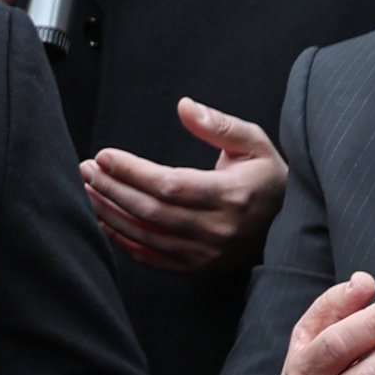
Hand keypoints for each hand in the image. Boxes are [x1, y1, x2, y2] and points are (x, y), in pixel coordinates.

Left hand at [82, 99, 287, 275]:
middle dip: (112, 188)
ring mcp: (207, 253)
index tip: (104, 156)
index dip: (132, 171)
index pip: (170, 184)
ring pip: (145, 235)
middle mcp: (218, 229)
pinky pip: (150, 257)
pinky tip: (103, 219)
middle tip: (86, 170)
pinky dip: (121, 240)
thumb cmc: (266, 177)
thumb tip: (184, 106)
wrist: (288, 224)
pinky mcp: (197, 268)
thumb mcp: (254, 143)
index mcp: (232, 195)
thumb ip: (219, 124)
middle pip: (151, 210)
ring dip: (109, 212)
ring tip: (87, 189)